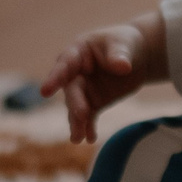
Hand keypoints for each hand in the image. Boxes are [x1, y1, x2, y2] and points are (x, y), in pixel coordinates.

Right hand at [40, 18, 153, 142]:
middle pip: (71, 90)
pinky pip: (89, 117)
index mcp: (78, 52)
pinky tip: (90, 138)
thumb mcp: (124, 44)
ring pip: (76, 107)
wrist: (136, 56)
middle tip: (81, 116)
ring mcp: (83, 89)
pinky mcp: (94, 102)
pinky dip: (89, 128)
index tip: (45, 92)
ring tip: (77, 138)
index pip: (65, 65)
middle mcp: (75, 73)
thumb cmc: (125, 43)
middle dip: (75, 104)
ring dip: (77, 122)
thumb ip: (120, 55)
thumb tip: (122, 67)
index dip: (55, 78)